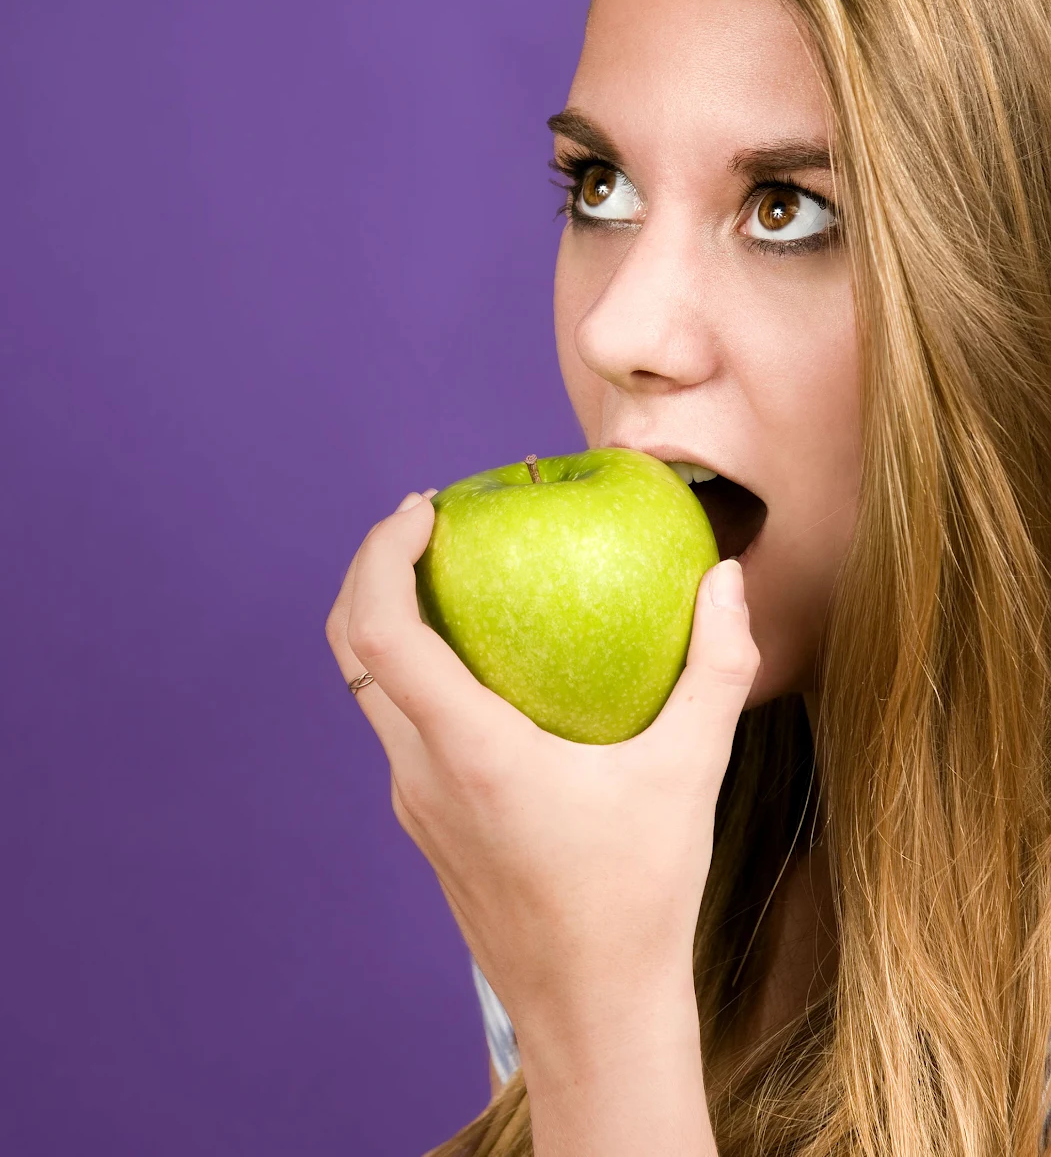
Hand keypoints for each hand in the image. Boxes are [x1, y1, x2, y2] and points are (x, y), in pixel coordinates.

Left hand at [325, 489, 760, 1053]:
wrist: (593, 1014)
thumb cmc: (641, 898)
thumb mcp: (690, 773)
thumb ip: (718, 667)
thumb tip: (726, 577)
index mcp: (469, 752)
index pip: (381, 632)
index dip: (382, 554)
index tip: (424, 507)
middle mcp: (420, 773)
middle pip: (351, 648)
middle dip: (371, 568)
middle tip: (428, 521)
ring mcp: (414, 804)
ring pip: (370, 690)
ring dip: (391, 621)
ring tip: (457, 577)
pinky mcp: (426, 825)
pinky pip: (402, 727)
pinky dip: (420, 672)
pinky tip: (491, 666)